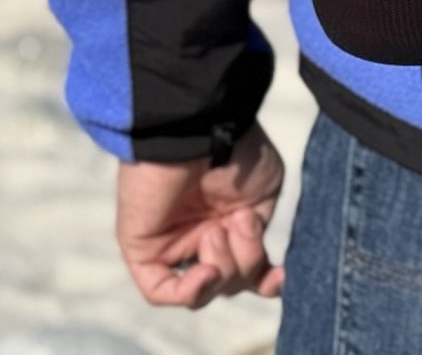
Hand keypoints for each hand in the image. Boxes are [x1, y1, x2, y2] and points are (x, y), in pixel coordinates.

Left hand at [114, 124, 286, 307]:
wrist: (202, 131)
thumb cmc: (238, 153)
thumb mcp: (262, 200)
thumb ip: (256, 243)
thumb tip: (252, 276)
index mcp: (230, 224)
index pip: (246, 270)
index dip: (264, 281)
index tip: (278, 274)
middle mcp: (201, 236)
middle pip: (229, 282)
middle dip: (245, 263)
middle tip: (241, 221)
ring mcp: (171, 244)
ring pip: (202, 289)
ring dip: (222, 267)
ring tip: (217, 231)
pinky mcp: (143, 248)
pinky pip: (161, 291)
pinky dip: (190, 290)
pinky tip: (206, 271)